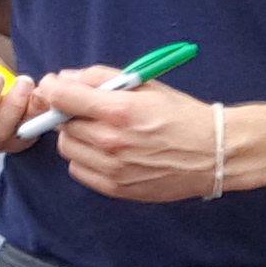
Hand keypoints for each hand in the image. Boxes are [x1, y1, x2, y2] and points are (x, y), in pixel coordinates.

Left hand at [37, 73, 231, 200]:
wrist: (213, 153)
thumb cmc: (182, 116)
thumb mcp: (146, 85)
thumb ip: (102, 78)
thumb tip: (65, 79)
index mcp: (119, 111)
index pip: (62, 97)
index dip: (52, 88)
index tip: (54, 86)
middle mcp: (111, 142)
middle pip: (61, 124)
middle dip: (69, 112)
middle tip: (89, 109)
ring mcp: (112, 168)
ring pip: (67, 148)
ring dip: (76, 136)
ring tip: (100, 131)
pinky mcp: (115, 188)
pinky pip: (79, 170)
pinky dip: (85, 159)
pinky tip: (106, 151)